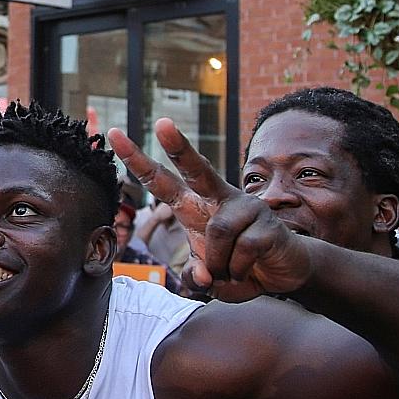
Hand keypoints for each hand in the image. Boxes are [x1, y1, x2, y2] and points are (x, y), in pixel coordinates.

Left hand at [107, 119, 311, 301]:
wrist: (283, 271)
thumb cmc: (237, 265)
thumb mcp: (208, 275)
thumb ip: (194, 276)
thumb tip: (202, 275)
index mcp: (194, 205)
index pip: (162, 180)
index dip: (137, 160)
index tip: (115, 134)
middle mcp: (218, 198)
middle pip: (196, 167)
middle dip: (179, 146)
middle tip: (162, 123)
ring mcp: (245, 206)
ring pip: (218, 232)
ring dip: (220, 263)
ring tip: (229, 271)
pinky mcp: (267, 222)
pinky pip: (243, 250)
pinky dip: (239, 271)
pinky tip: (248, 270)